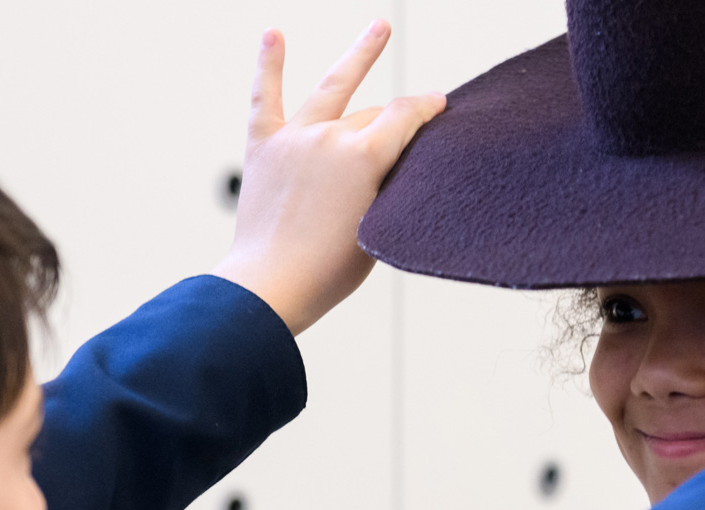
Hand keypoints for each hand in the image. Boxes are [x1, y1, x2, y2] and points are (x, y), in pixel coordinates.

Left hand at [212, 21, 445, 334]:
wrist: (270, 286)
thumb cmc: (327, 271)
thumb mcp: (378, 226)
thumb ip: (385, 185)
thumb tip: (389, 158)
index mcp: (364, 157)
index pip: (405, 117)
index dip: (427, 107)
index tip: (440, 104)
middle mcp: (329, 137)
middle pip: (371, 113)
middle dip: (393, 116)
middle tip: (412, 114)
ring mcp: (295, 138)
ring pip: (330, 87)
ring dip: (359, 55)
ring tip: (379, 28)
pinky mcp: (264, 147)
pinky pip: (266, 98)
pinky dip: (269, 66)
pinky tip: (273, 35)